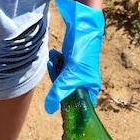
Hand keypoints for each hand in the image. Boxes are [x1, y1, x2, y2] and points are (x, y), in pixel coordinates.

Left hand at [45, 0, 103, 114]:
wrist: (81, 30)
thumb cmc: (82, 54)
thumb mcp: (69, 75)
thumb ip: (59, 92)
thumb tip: (50, 109)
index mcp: (90, 89)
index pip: (80, 106)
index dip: (70, 106)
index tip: (59, 102)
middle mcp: (85, 83)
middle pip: (66, 92)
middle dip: (58, 82)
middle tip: (56, 72)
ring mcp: (77, 73)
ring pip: (61, 80)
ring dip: (55, 70)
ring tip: (55, 60)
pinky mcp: (70, 64)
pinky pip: (59, 69)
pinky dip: (55, 63)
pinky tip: (54, 55)